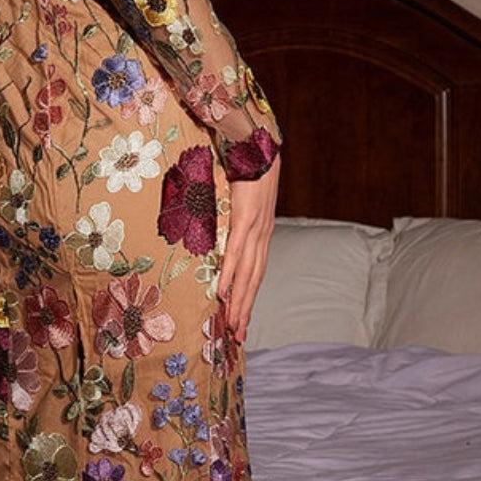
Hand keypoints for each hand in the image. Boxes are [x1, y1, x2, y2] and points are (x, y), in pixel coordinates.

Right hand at [219, 154, 279, 341]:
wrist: (258, 144)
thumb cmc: (247, 170)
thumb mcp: (240, 201)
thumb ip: (233, 219)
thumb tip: (219, 233)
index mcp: (261, 234)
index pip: (256, 274)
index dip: (249, 299)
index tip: (241, 322)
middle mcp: (262, 236)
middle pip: (254, 281)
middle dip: (245, 310)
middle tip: (237, 337)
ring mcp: (255, 228)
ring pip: (247, 273)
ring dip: (238, 301)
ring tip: (230, 323)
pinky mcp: (246, 218)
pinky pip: (236, 251)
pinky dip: (230, 274)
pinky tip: (222, 291)